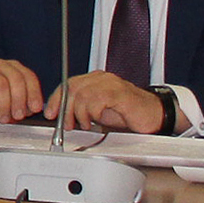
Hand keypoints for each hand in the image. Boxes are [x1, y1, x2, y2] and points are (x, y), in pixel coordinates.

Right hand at [0, 58, 45, 121]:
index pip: (28, 77)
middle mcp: (0, 65)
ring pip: (1, 85)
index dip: (34, 93)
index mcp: (12, 68)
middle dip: (19, 100)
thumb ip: (20, 102)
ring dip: (4, 105)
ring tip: (2, 117)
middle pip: (16, 80)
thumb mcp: (8, 99)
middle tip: (18, 115)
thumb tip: (31, 109)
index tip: (34, 108)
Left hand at [47, 71, 169, 135]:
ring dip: (79, 114)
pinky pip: (97, 100)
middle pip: (72, 88)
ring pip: (82, 95)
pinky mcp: (120, 92)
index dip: (56, 99)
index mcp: (94, 80)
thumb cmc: (127, 114)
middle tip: (68, 124)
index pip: (68, 84)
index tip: (50, 113)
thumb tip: (61, 117)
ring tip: (87, 124)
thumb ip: (81, 110)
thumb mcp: (98, 112)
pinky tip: (98, 120)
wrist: (153, 115)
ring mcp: (110, 83)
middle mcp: (101, 78)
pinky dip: (93, 113)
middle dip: (65, 109)